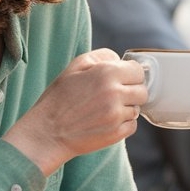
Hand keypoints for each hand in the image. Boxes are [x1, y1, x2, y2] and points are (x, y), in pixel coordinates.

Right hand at [3, 48, 147, 175]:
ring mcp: (116, 115)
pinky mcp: (116, 134)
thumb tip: (120, 60)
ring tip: (105, 109)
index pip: (138, 71)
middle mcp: (115, 93)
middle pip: (142, 91)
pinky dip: (123, 124)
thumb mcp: (75, 66)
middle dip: (131, 91)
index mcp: (106, 73)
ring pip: (137, 109)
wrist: (47, 133)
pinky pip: (132, 125)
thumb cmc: (59, 98)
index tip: (121, 79)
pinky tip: (105, 121)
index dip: (130, 74)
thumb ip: (102, 56)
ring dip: (126, 108)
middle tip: (113, 95)